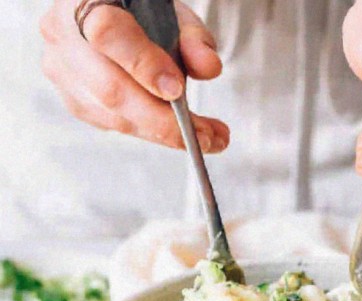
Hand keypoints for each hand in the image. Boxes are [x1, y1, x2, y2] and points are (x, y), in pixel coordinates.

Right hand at [40, 0, 228, 152]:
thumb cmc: (140, 12)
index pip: (107, 33)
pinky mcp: (73, 101)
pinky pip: (114, 125)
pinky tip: (178, 132)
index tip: (177, 91)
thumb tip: (208, 67)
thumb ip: (192, 37)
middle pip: (110, 88)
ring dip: (163, 133)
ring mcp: (62, 72)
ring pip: (113, 115)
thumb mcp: (170, 13)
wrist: (109, 15)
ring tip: (207, 137)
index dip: (142, 65)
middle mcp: (63, 35)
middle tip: (206, 135)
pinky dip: (150, 132)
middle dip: (162, 119)